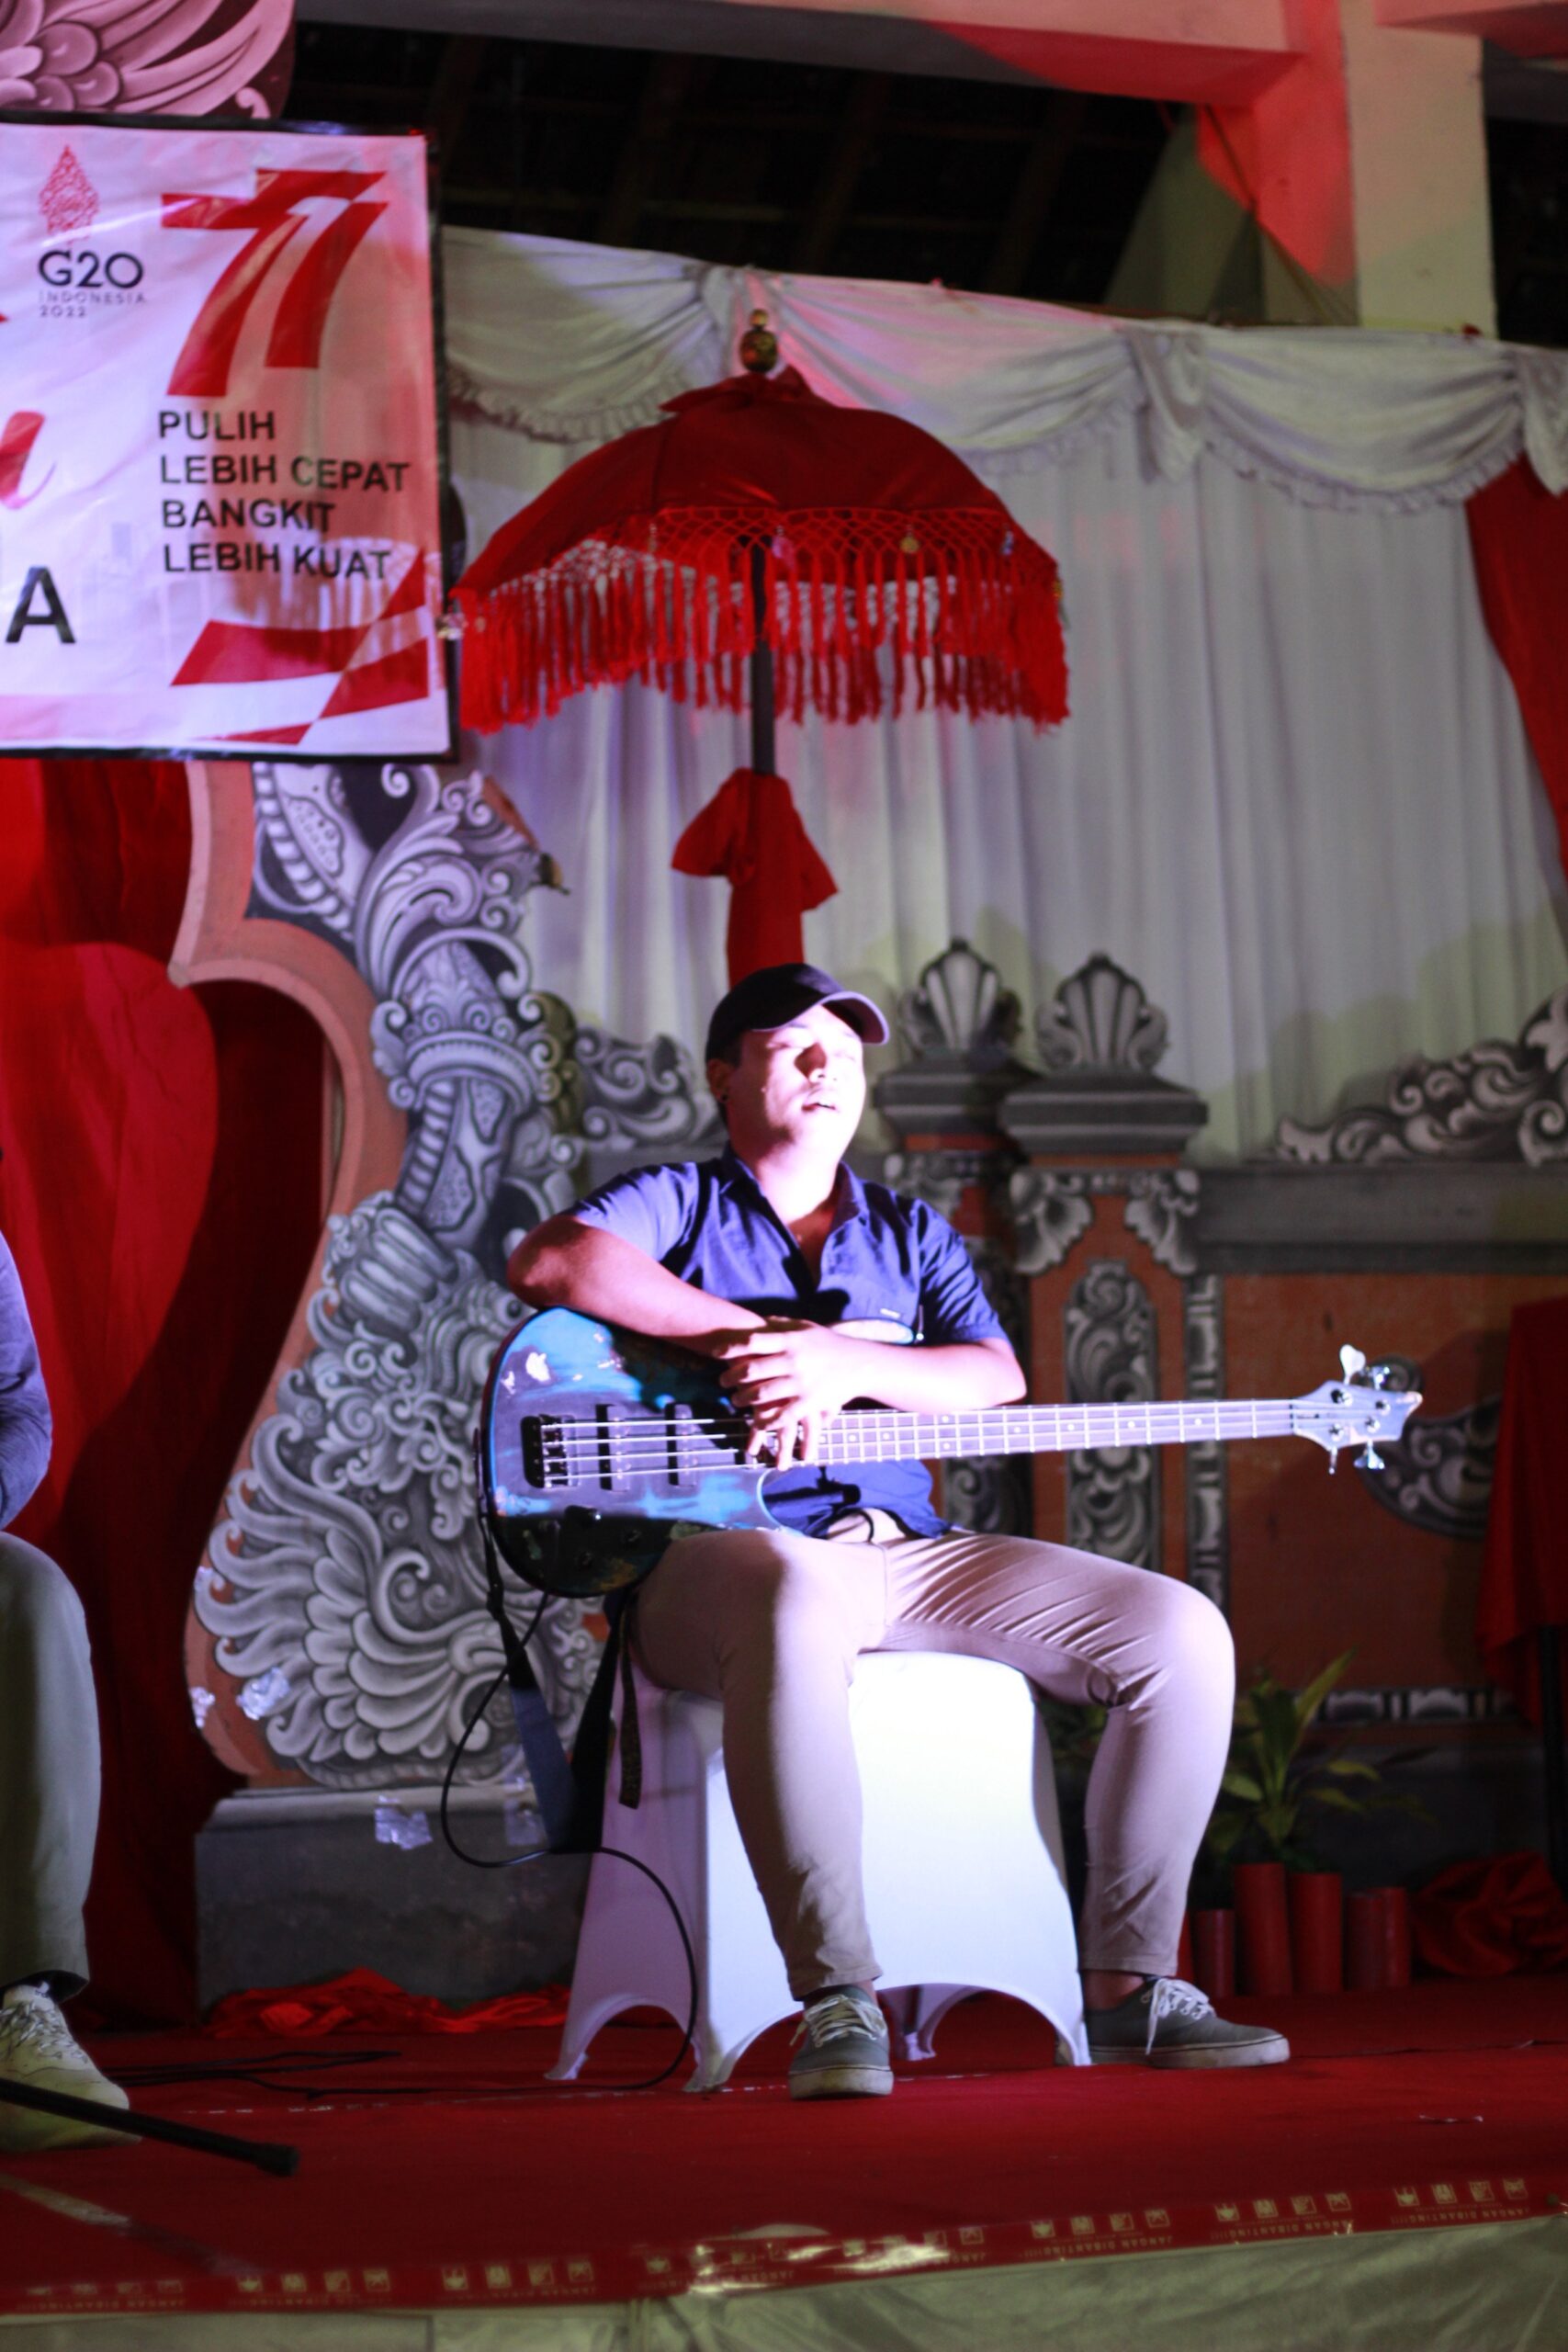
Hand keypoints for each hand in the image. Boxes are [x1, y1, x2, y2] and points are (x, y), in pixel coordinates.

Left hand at [712, 1319, 865, 1467]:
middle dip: (732, 1376)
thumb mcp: (806, 1327)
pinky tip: (757, 1423)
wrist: (860, 1363)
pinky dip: (767, 1421)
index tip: (716, 1353)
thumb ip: (782, 1324)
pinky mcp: (810, 1402)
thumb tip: (757, 1320)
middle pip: (753, 1369)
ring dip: (744, 1399)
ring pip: (763, 1393)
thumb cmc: (829, 1343)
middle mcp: (794, 1360)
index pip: (753, 1342)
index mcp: (791, 1340)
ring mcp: (802, 1383)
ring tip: (735, 1400)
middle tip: (722, 1381)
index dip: (731, 1347)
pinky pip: (783, 1415)